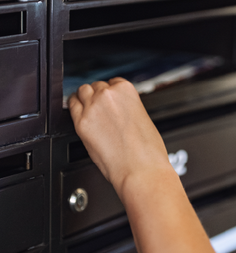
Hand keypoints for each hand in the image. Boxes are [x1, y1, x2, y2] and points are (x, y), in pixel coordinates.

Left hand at [69, 78, 171, 197]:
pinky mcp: (81, 123)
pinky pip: (71, 107)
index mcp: (126, 91)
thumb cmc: (148, 152)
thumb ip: (129, 110)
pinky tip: (78, 113)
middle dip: (99, 96)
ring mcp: (92, 108)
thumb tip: (120, 112)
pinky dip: (74, 108)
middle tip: (102, 109)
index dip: (112, 93)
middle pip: (96, 86)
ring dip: (85, 98)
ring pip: (82, 92)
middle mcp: (108, 95)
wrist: (141, 170)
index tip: (112, 101)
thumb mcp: (144, 120)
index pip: (114, 82)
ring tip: (89, 109)